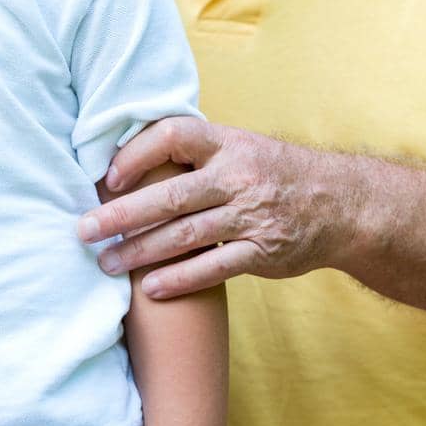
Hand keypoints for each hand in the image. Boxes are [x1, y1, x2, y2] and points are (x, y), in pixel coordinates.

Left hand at [80, 117, 355, 296]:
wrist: (342, 203)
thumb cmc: (273, 172)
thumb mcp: (240, 145)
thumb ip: (194, 151)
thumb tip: (127, 157)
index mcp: (228, 143)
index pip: (173, 135)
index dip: (136, 154)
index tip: (107, 176)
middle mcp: (238, 177)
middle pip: (170, 195)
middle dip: (121, 214)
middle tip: (84, 230)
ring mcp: (251, 216)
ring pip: (184, 236)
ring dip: (140, 253)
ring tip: (106, 263)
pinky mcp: (263, 252)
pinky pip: (213, 268)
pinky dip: (179, 280)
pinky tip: (150, 289)